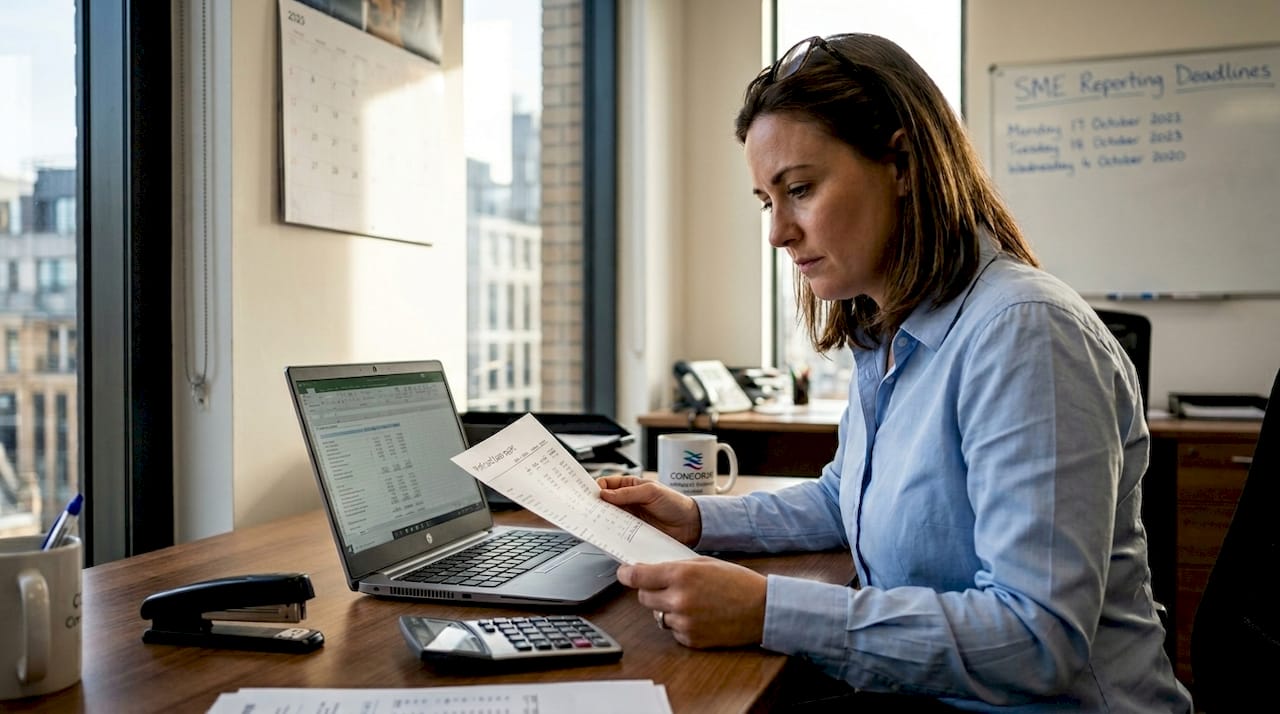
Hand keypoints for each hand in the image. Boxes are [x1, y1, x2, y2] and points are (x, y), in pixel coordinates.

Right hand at [597, 476, 701, 545]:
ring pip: (607, 519)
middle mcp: (626, 502)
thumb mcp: (651, 491)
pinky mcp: (632, 533)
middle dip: (593, 506)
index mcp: (629, 487)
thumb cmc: (675, 503)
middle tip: (586, 510)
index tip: (587, 494)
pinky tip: (607, 535)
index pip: (606, 484)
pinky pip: (617, 533)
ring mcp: (628, 518)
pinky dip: (611, 534)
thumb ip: (628, 493)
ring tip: (594, 523)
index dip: (595, 488)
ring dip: (600, 521)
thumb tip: (605, 494)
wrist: (691, 525)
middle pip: (603, 503)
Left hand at [619, 557, 766, 648]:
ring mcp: (684, 621)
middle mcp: (679, 598)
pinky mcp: (690, 639)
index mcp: (682, 574)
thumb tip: (651, 569)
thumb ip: (676, 566)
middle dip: (651, 590)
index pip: (639, 576)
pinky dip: (680, 623)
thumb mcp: (706, 563)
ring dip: (667, 608)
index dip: (627, 574)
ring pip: (657, 614)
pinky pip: (673, 630)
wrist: (762, 610)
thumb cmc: (738, 583)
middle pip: (643, 597)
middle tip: (666, 586)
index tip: (624, 573)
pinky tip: (699, 615)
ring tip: (692, 602)